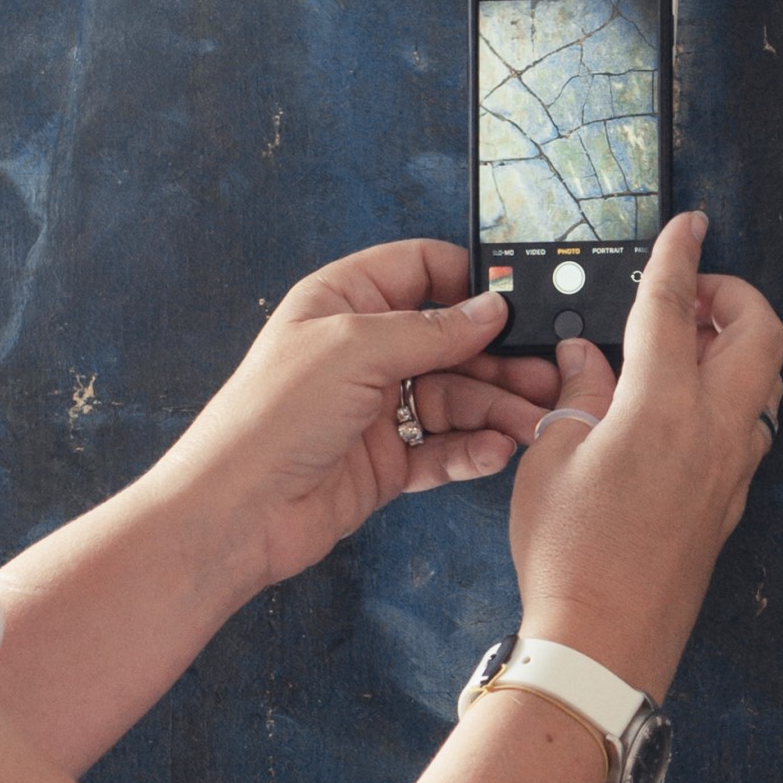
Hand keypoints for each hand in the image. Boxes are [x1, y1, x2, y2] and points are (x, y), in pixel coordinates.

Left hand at [156, 242, 561, 604]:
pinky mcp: (386, 461)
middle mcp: (363, 351)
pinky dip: (473, 449)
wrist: (236, 512)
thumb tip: (490, 309)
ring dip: (498, 409)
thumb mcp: (354, 349)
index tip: (518, 302)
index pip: (420, 270)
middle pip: (451, 341)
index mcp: (344, 302)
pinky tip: (496, 451)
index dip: (469, 282)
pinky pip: (444, 448)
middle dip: (500, 358)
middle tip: (545, 376)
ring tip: (533, 423)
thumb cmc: (269, 417)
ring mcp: (376, 408)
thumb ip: (429, 329)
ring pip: (456, 398)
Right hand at [499, 212, 782, 698]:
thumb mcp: (551, 457)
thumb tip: (585, 360)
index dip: (678, 255)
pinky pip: (748, 427)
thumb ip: (576, 394)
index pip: (674, 304)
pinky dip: (728, 396)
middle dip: (732, 295)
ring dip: (736, 346)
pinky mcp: (731, 501)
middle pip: (758, 331)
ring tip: (683, 347)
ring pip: (763, 380)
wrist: (604, 639)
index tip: (688, 224)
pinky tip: (680, 408)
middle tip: (688, 296)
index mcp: (662, 403)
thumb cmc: (569, 554)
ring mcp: (732, 467)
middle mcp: (713, 428)